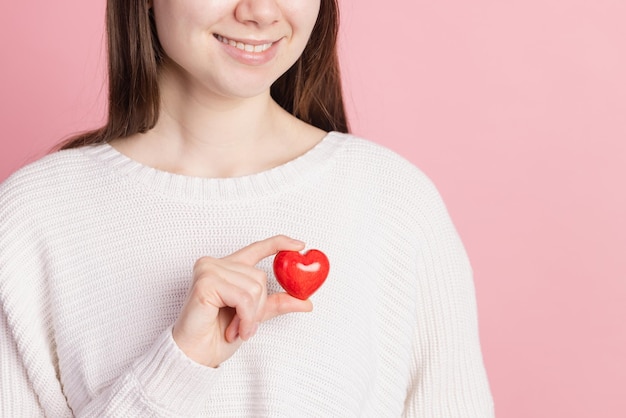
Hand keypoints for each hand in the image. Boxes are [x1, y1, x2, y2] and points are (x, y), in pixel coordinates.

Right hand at [172, 235, 312, 366]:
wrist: (196, 355)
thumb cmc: (216, 336)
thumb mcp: (254, 316)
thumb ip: (276, 304)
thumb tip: (306, 302)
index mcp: (228, 268)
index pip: (256, 249)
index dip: (279, 244)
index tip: (299, 245)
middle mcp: (216, 264)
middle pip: (260, 276)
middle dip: (259, 307)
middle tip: (245, 325)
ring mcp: (208, 270)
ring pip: (254, 288)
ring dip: (251, 316)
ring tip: (238, 329)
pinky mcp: (205, 282)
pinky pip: (243, 297)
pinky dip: (245, 317)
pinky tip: (233, 329)